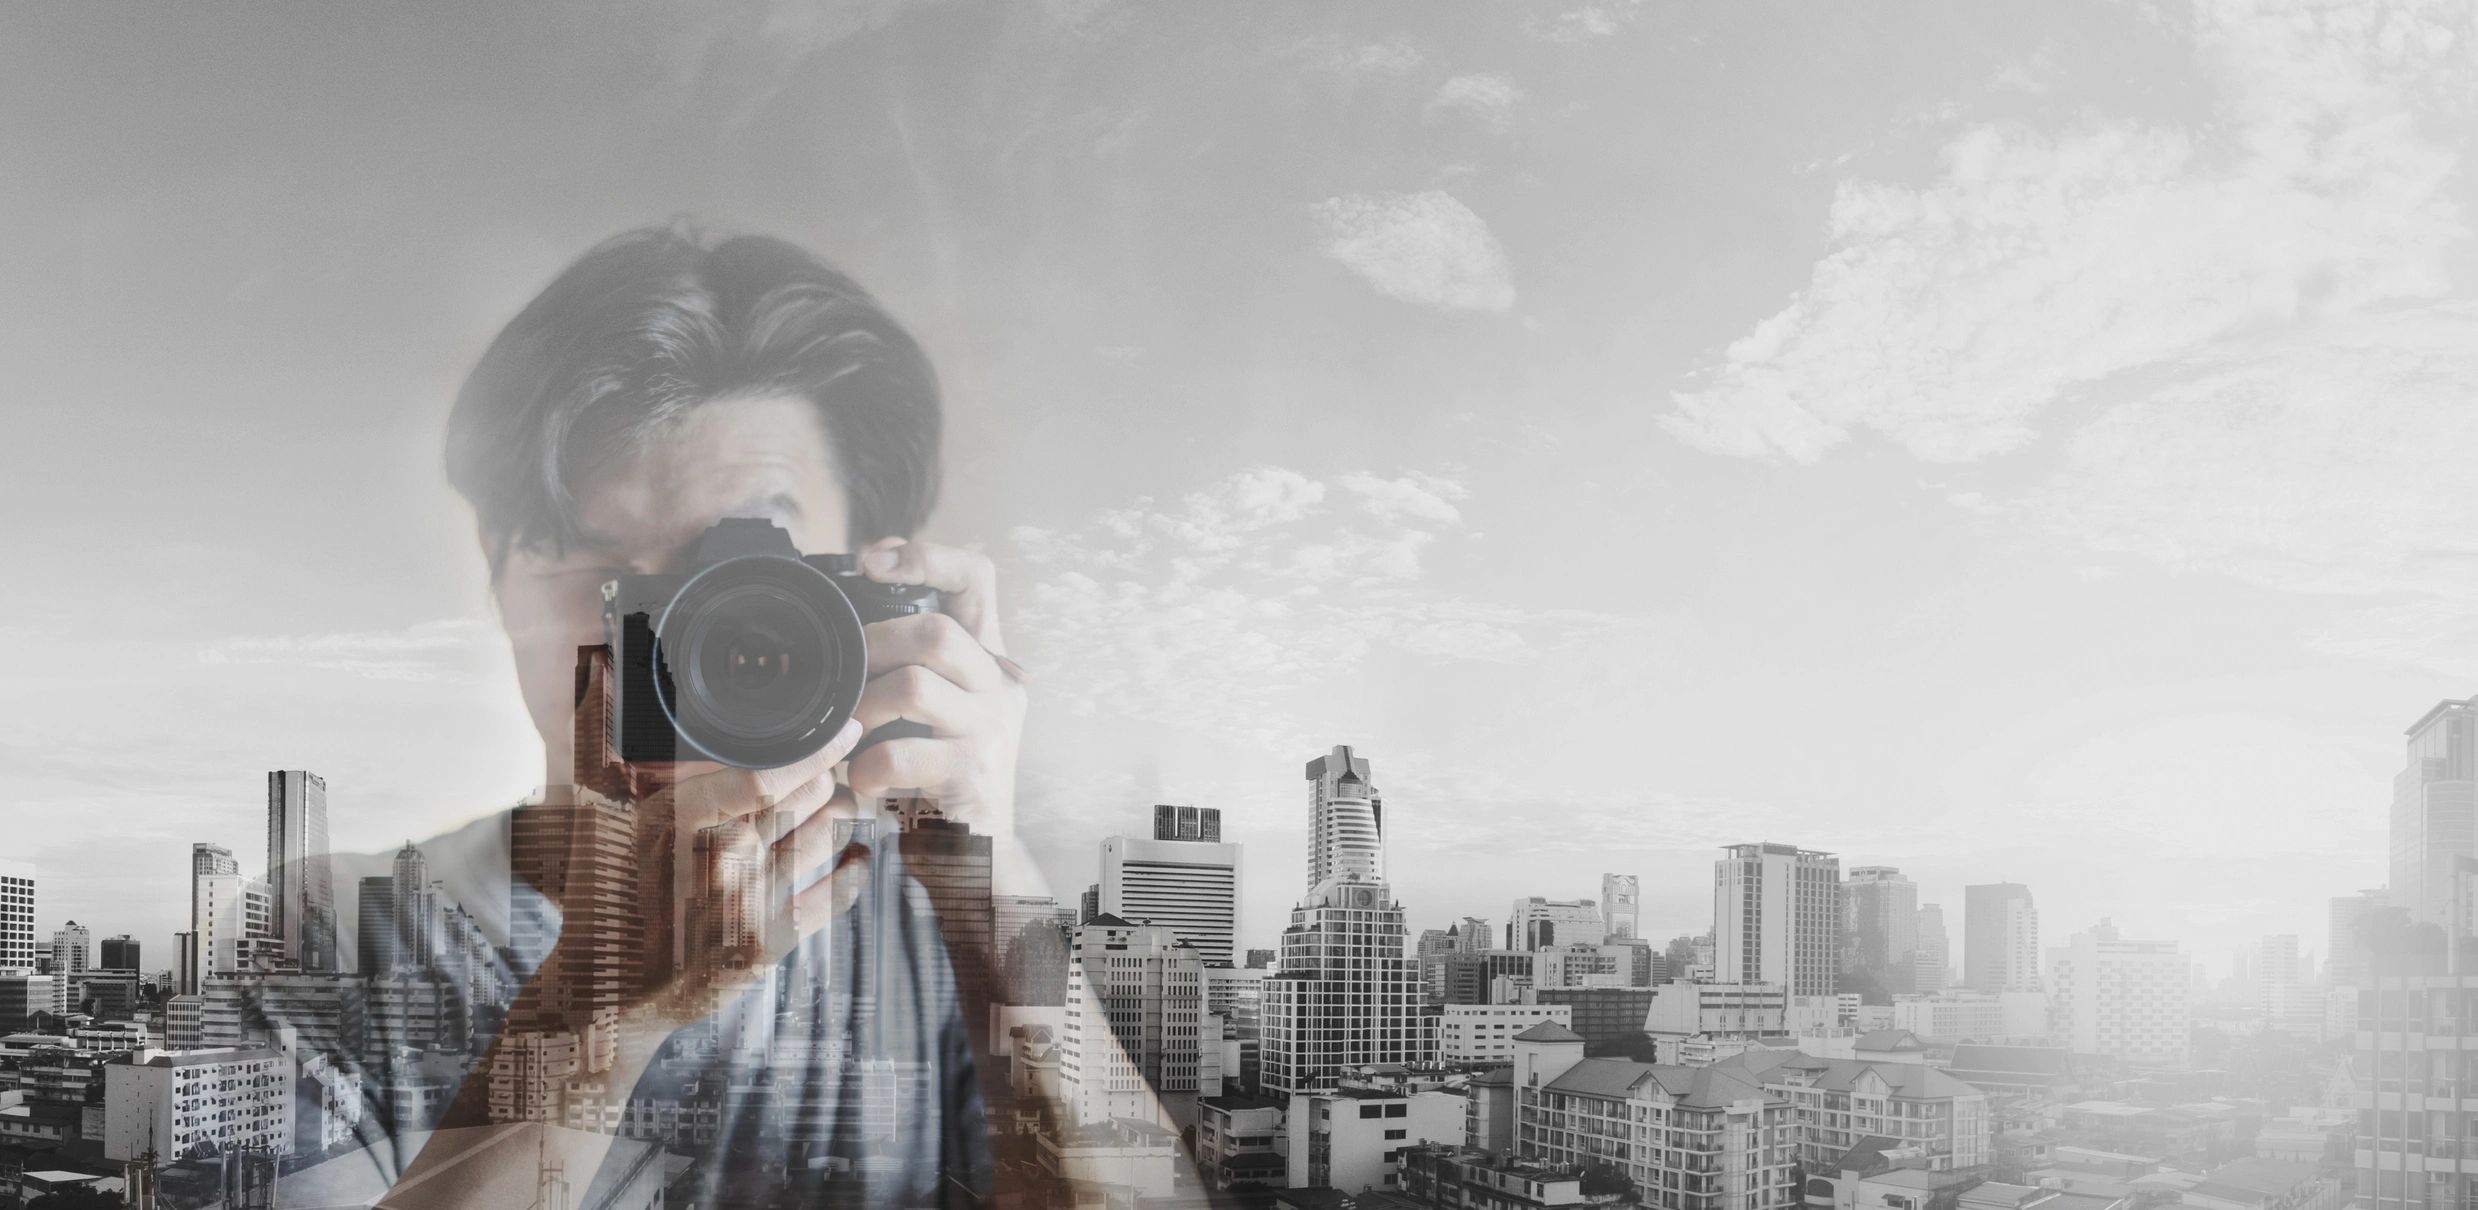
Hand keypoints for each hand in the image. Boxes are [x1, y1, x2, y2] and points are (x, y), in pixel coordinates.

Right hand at [626, 716, 872, 1032]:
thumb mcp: (619, 828)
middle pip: (805, 799)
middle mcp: (719, 857)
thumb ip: (663, 779)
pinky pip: (834, 894)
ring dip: (842, 816)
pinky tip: (858, 857)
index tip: (845, 730)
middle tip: (832, 774)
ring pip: (825, 836)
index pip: (767, 775)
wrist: (609, 992)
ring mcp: (749, 902)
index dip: (816, 751)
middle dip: (826, 781)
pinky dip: (854, 870)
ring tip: (845, 807)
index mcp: (678, 820)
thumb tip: (671, 720)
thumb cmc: (613, 899)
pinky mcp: (769, 941)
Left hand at [844, 538, 1026, 840]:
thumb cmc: (940, 782)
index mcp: (990, 661)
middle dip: (872, 645)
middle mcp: (1002, 687)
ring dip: (863, 708)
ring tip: (850, 734)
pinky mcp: (973, 776)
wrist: (979, 861)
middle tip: (844, 677)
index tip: (871, 558)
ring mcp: (992, 731)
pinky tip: (863, 782)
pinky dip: (864, 769)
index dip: (927, 555)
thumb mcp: (936, 715)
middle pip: (937, 630)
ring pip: (914, 684)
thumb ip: (912, 668)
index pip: (978, 577)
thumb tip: (845, 629)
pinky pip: (898, 755)